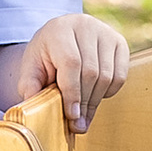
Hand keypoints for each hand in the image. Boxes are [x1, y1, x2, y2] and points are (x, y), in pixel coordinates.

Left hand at [20, 11, 129, 135]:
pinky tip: (95, 95)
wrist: (62, 35)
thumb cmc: (46, 55)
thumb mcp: (31, 67)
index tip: (72, 116)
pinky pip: (120, 76)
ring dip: (95, 100)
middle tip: (77, 124)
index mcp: (60, 29)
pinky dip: (108, 92)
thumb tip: (37, 110)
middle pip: (91, 72)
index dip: (72, 92)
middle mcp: (86, 26)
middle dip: (84, 102)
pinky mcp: (120, 42)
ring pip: (107, 76)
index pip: (71, 63)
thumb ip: (30, 87)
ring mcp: (106, 33)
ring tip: (84, 115)